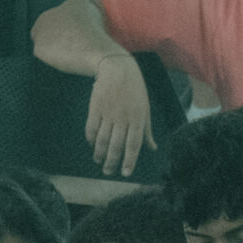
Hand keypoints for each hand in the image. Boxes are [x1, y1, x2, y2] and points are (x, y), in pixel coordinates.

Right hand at [86, 55, 153, 175]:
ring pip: (102, 140)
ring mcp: (108, 114)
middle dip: (111, 162)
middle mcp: (123, 118)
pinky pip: (91, 128)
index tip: (125, 173)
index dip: (129, 161)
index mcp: (138, 119)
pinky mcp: (95, 109)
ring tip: (99, 161)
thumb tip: (153, 148)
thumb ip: (147, 130)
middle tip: (108, 172)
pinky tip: (91, 145)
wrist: (117, 69)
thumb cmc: (135, 90)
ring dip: (99, 153)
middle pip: (116, 146)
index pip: (133, 145)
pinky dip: (90, 139)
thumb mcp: (145, 109)